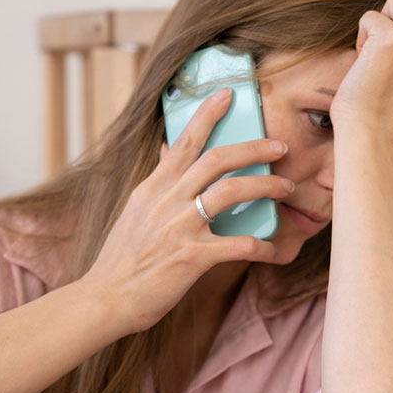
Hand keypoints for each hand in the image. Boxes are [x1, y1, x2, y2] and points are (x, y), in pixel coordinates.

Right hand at [82, 89, 295, 333]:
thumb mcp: (135, 211)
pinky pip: (238, 244)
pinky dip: (262, 246)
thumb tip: (168, 152)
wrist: (107, 297)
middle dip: (253, 147)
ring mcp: (180, 227)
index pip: (184, 141)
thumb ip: (156, 183)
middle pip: (217, 159)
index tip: (228, 95)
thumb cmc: (122, 259)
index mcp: (153, 187)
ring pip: (231, 191)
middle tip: (279, 146)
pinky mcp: (192, 257)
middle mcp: (167, 200)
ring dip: (265, 186)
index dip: (208, 115)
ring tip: (285, 188)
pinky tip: (273, 250)